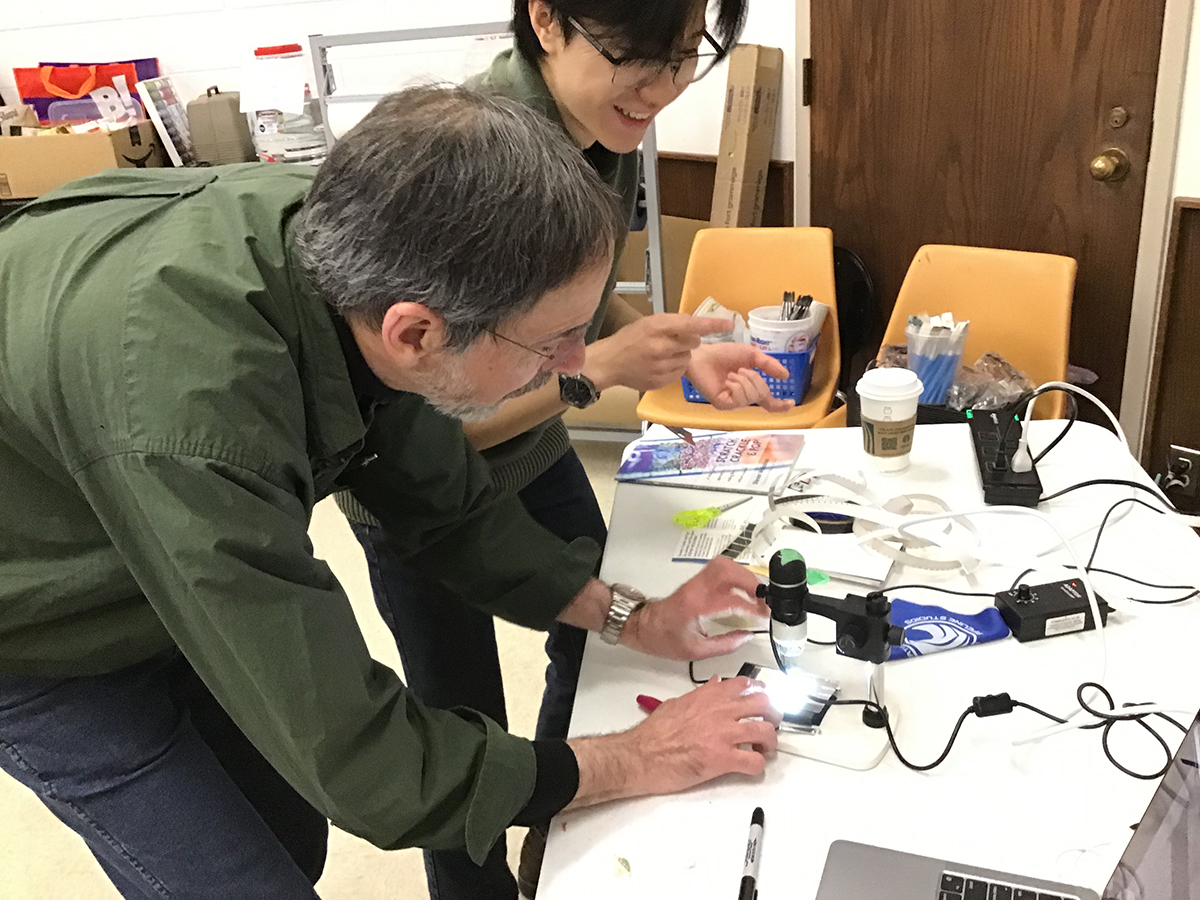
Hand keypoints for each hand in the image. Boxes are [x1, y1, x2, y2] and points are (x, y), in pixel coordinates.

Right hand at [566, 676, 780, 806]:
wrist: (641, 755)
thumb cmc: (654, 733)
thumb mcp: (677, 703)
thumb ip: (700, 694)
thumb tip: (715, 684)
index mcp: (709, 696)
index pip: (746, 684)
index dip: (761, 692)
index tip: (765, 698)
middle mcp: (720, 711)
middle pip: (764, 705)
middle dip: (773, 715)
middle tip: (769, 724)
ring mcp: (724, 734)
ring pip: (766, 731)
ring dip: (770, 741)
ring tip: (764, 748)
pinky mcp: (723, 759)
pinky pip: (755, 761)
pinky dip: (758, 765)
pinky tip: (750, 766)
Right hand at [581, 314, 731, 391]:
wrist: (609, 363)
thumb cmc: (629, 339)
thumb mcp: (649, 323)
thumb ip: (672, 324)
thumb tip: (698, 326)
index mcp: (657, 327)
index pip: (691, 325)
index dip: (712, 325)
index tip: (728, 324)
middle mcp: (660, 347)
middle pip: (693, 343)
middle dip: (688, 341)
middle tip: (672, 341)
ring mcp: (660, 366)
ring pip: (687, 359)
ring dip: (680, 356)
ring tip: (661, 354)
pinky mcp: (660, 381)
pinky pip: (679, 373)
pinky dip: (673, 368)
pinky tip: (657, 365)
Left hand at [622, 557, 769, 660]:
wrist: (643, 626)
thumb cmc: (665, 640)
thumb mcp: (696, 651)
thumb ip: (725, 644)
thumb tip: (748, 636)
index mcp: (696, 606)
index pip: (730, 598)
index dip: (751, 605)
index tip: (764, 615)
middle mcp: (696, 588)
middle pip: (727, 570)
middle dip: (751, 582)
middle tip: (765, 600)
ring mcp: (696, 581)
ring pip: (724, 565)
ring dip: (745, 576)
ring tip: (758, 595)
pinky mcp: (697, 580)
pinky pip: (720, 569)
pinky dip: (737, 575)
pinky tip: (745, 590)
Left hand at [683, 344, 795, 412]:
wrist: (703, 354)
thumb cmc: (724, 354)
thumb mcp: (752, 355)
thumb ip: (768, 365)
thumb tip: (786, 376)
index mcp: (750, 388)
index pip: (768, 402)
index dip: (781, 405)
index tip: (791, 403)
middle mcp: (742, 398)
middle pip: (762, 395)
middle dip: (756, 379)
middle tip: (741, 369)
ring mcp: (732, 403)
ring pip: (751, 397)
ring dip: (745, 381)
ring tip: (732, 373)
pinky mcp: (722, 404)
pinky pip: (739, 399)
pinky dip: (736, 386)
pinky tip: (728, 380)